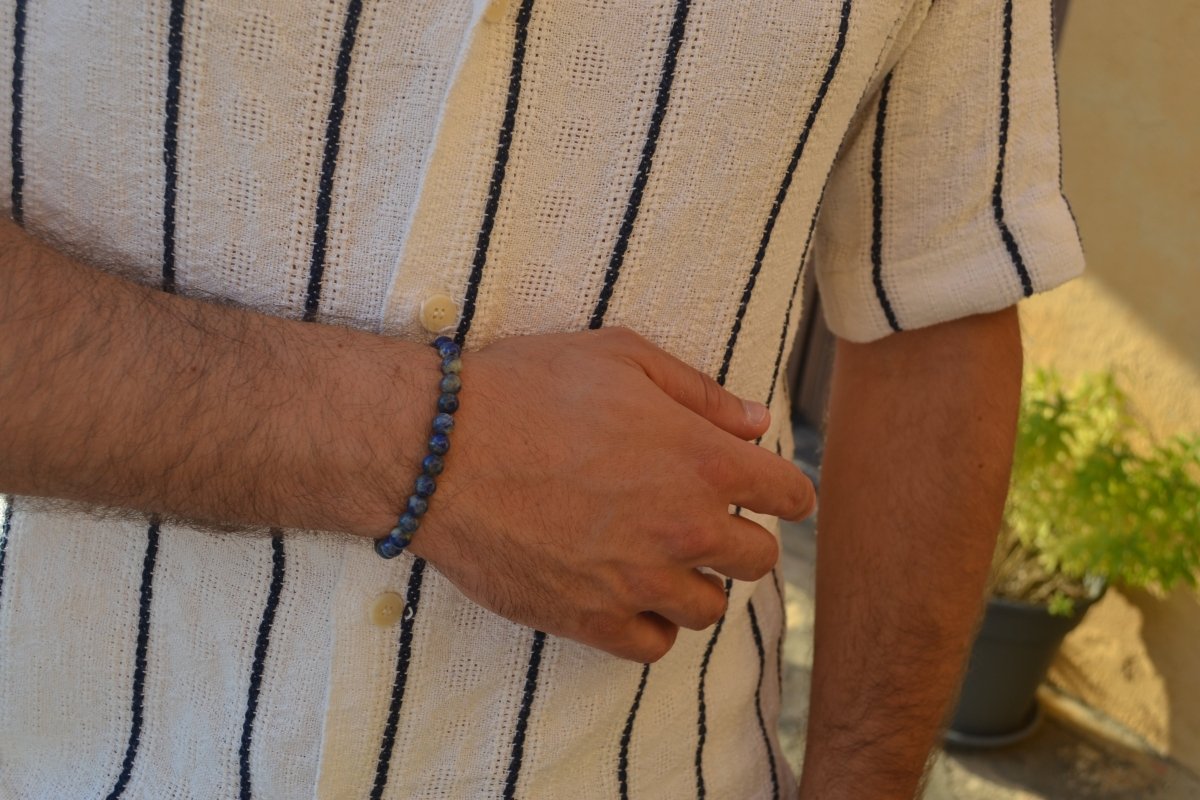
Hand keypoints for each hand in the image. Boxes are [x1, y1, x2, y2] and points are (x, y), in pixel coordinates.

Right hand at [409, 327, 814, 661]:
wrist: (439, 449)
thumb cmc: (526, 389)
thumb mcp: (621, 357)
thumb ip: (700, 393)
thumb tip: (756, 422)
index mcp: (702, 460)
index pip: (791, 496)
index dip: (786, 490)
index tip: (769, 490)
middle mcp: (683, 528)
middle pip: (759, 559)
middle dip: (742, 536)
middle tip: (705, 519)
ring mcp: (638, 582)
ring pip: (711, 608)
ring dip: (698, 582)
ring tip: (663, 557)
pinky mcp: (589, 620)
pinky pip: (655, 647)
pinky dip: (653, 625)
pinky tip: (630, 595)